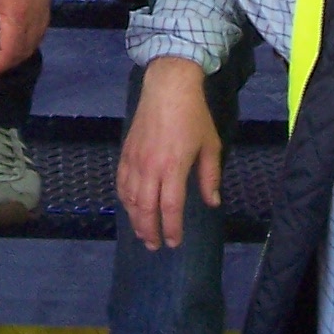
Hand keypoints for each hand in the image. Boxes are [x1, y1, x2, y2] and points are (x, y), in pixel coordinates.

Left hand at [0, 0, 49, 76]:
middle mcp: (35, 15)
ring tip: (1, 53)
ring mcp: (43, 6)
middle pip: (26, 49)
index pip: (10, 53)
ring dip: (19, 51)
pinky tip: (17, 35)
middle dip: (8, 61)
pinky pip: (40, 28)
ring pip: (35, 40)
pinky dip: (29, 38)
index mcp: (18, 16)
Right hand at [117, 56, 222, 249]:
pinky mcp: (126, 152)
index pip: (170, 207)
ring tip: (142, 232)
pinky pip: (121, 182)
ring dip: (135, 219)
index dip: (172, 228)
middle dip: (150, 230)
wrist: (168, 88)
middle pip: (146, 208)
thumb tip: (212, 202)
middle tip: (154, 245)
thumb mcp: (210, 146)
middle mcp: (151, 167)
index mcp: (173, 167)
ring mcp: (135, 160)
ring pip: (130, 198)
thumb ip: (210, 177)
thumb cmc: (193, 116)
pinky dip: (124, 199)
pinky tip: (129, 207)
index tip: (174, 242)